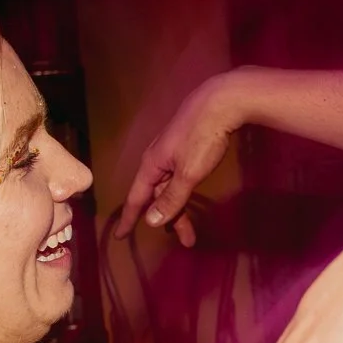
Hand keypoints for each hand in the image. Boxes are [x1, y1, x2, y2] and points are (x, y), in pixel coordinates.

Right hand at [111, 71, 247, 245]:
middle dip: (170, 219)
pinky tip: (189, 197)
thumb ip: (171, 198)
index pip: (136, 198)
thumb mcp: (188, 173)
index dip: (130, 219)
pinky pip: (179, 177)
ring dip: (180, 208)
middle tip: (186, 240)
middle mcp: (157, 160)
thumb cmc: (202, 138)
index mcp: (151, 165)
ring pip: (171, 187)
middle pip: (157, 196)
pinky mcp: (187, 147)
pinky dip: (183, 193)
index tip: (120, 237)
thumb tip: (150, 221)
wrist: (221, 102)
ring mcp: (172, 152)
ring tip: (193, 229)